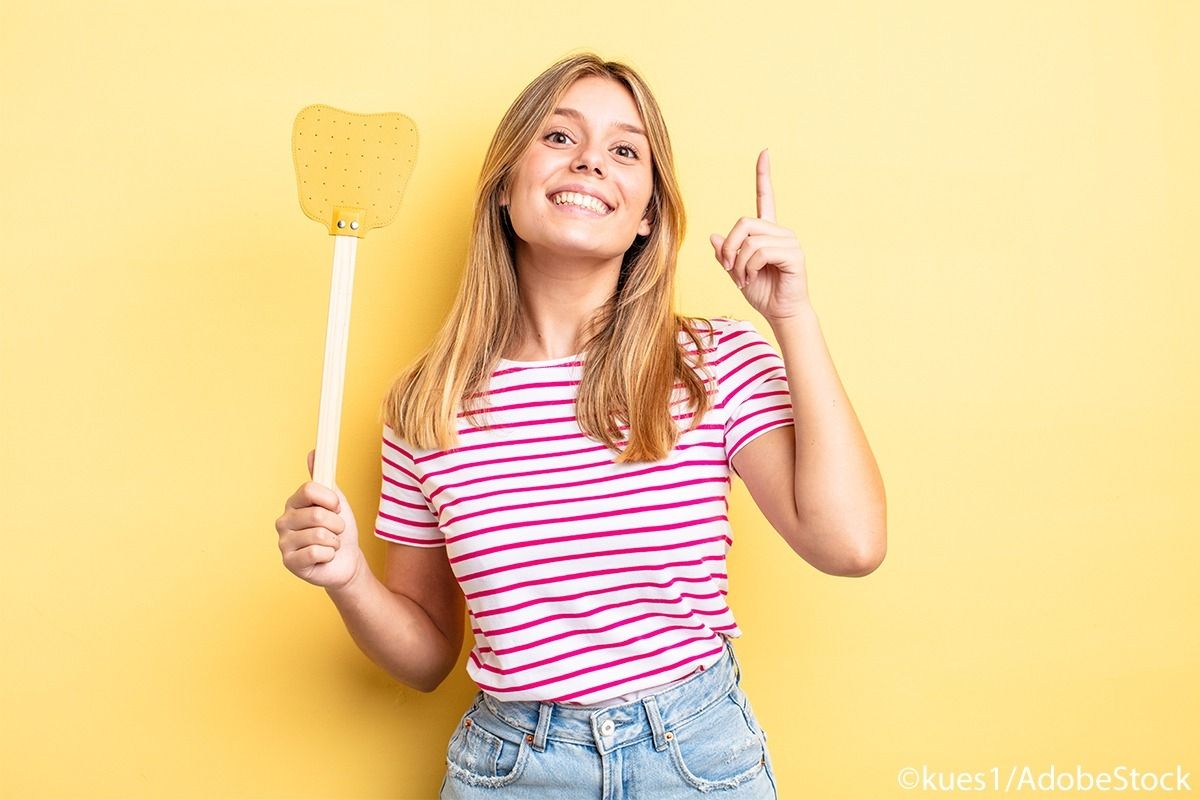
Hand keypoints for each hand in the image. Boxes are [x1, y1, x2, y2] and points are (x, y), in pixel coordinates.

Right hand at [274, 449, 364, 590]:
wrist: (346, 560)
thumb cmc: (339, 530)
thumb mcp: (335, 501)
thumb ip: (323, 479)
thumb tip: (314, 451)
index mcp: (294, 503)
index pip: (309, 490)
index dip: (330, 499)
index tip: (337, 507)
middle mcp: (284, 521)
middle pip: (317, 514)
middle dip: (336, 524)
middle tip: (335, 530)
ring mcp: (283, 542)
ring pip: (319, 534)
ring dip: (334, 541)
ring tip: (330, 544)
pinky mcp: (289, 562)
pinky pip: (316, 552)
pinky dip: (328, 555)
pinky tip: (324, 557)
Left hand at [709, 149, 810, 321]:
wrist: (780, 313)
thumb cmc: (762, 292)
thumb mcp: (735, 272)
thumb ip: (726, 254)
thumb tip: (714, 236)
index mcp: (767, 232)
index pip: (765, 197)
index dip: (763, 175)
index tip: (764, 152)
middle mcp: (779, 232)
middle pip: (744, 222)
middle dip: (730, 247)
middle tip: (729, 268)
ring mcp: (789, 241)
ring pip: (750, 240)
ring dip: (739, 263)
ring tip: (743, 279)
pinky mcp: (794, 254)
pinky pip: (760, 252)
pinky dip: (749, 268)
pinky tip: (751, 279)